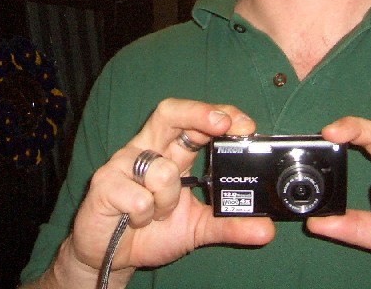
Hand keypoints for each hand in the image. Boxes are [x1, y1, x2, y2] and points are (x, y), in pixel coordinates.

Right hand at [59, 98, 274, 285]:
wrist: (108, 257)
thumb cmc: (150, 232)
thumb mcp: (197, 229)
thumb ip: (229, 225)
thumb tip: (266, 229)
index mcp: (170, 152)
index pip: (194, 121)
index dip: (217, 115)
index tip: (244, 126)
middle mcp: (147, 149)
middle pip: (170, 112)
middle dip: (198, 113)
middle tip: (222, 124)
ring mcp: (123, 163)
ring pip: (161, 170)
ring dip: (168, 201)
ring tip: (157, 215)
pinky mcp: (104, 182)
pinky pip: (139, 197)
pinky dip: (144, 215)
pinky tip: (136, 220)